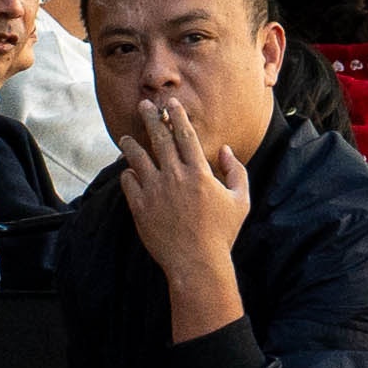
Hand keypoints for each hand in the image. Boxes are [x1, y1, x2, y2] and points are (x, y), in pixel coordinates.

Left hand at [123, 107, 254, 321]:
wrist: (197, 263)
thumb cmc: (222, 233)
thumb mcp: (241, 201)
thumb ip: (236, 171)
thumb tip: (225, 150)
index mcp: (200, 173)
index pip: (185, 135)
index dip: (177, 116)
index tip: (171, 104)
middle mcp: (175, 177)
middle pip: (159, 139)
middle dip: (151, 118)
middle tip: (144, 105)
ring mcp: (155, 192)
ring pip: (137, 158)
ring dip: (131, 145)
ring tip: (126, 138)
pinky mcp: (140, 207)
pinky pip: (128, 182)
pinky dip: (127, 174)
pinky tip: (128, 171)